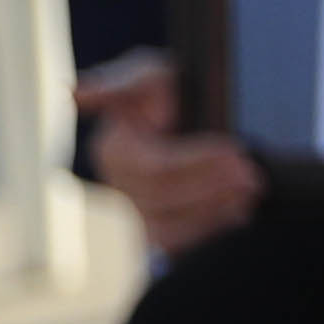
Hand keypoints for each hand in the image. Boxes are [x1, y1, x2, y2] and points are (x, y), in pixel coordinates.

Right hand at [76, 52, 260, 252]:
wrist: (200, 120)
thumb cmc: (170, 93)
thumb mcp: (152, 76)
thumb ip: (118, 83)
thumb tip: (70, 92)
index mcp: (112, 151)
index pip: (153, 168)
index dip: (196, 162)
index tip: (235, 148)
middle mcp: (118, 188)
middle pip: (164, 200)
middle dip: (212, 186)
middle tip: (252, 173)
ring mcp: (137, 215)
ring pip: (170, 230)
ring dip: (215, 212)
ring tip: (252, 191)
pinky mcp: (160, 235)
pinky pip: (180, 247)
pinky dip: (212, 231)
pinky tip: (241, 212)